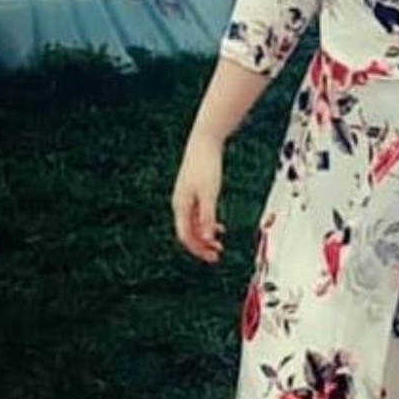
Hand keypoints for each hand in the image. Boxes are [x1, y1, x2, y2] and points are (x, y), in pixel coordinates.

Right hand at [171, 134, 225, 262]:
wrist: (204, 142)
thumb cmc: (206, 165)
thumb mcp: (209, 194)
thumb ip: (208, 216)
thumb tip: (207, 238)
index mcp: (181, 206)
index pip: (185, 236)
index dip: (198, 249)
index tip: (213, 256)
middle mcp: (180, 204)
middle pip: (188, 232)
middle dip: (202, 245)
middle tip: (217, 255)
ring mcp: (185, 198)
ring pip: (193, 224)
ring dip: (205, 235)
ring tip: (219, 244)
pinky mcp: (192, 191)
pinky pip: (197, 214)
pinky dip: (206, 223)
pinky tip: (218, 226)